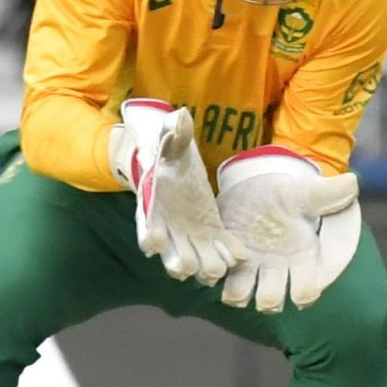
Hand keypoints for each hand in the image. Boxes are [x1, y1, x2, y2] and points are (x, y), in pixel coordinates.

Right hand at [109, 99, 244, 285]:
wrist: (177, 166)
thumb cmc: (168, 155)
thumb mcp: (171, 141)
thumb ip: (174, 133)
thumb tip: (179, 117)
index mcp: (152, 207)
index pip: (146, 226)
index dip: (149, 235)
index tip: (154, 243)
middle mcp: (168, 228)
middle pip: (169, 253)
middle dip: (177, 261)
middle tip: (186, 266)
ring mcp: (189, 235)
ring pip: (194, 259)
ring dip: (204, 266)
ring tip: (215, 270)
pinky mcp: (211, 234)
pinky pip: (220, 250)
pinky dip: (229, 254)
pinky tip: (240, 256)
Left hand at [215, 147, 360, 312]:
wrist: (261, 188)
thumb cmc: (291, 195)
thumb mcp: (307, 192)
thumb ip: (329, 193)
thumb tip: (353, 184)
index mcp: (303, 259)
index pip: (306, 292)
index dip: (302, 293)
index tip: (294, 276)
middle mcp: (278, 270)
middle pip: (271, 302)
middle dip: (266, 298)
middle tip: (260, 280)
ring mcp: (252, 268)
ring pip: (241, 298)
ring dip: (236, 292)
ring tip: (234, 268)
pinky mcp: (228, 260)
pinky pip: (217, 278)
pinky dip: (214, 273)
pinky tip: (218, 255)